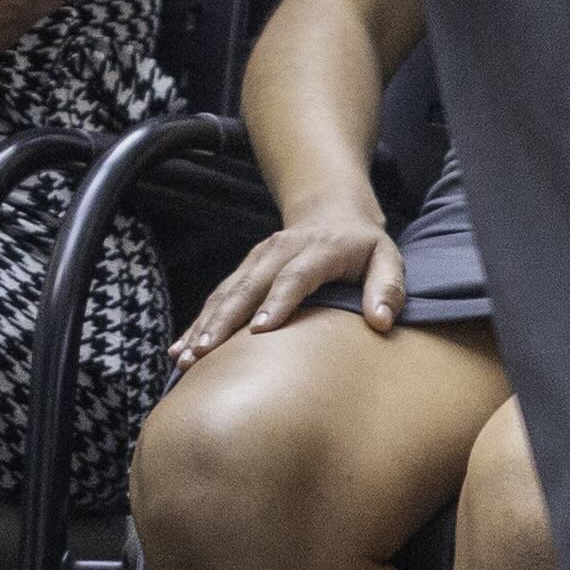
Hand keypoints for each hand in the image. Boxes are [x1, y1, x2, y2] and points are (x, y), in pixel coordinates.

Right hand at [170, 200, 403, 361]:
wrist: (331, 211)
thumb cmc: (363, 247)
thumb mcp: (388, 259)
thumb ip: (388, 288)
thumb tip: (381, 321)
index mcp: (317, 250)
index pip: (294, 277)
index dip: (276, 302)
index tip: (259, 330)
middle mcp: (280, 250)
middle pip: (248, 286)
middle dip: (224, 320)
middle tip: (206, 352)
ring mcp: (258, 258)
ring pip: (226, 292)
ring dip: (204, 324)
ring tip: (186, 357)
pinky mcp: (245, 268)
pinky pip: (218, 296)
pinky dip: (198, 322)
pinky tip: (180, 347)